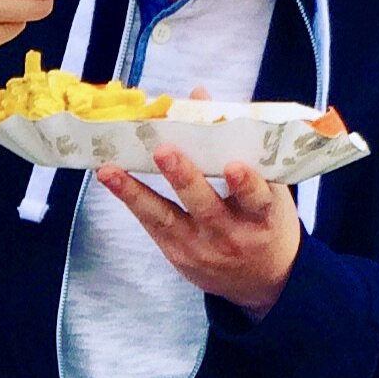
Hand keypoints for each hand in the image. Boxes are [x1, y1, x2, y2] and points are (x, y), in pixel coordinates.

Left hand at [95, 149, 300, 319]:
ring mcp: (201, 246)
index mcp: (263, 216)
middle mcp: (231, 234)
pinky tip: (109, 177)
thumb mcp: (269, 189)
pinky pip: (151, 223)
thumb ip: (238, 146)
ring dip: (136, 192)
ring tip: (111, 170)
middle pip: (206, 206)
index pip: (256, 199)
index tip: (232, 166)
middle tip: (165, 151)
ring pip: (167, 217)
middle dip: (184, 178)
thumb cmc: (264, 221)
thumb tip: (197, 97)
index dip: (245, 184)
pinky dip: (130, 198)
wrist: (262, 280)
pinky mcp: (176, 253)